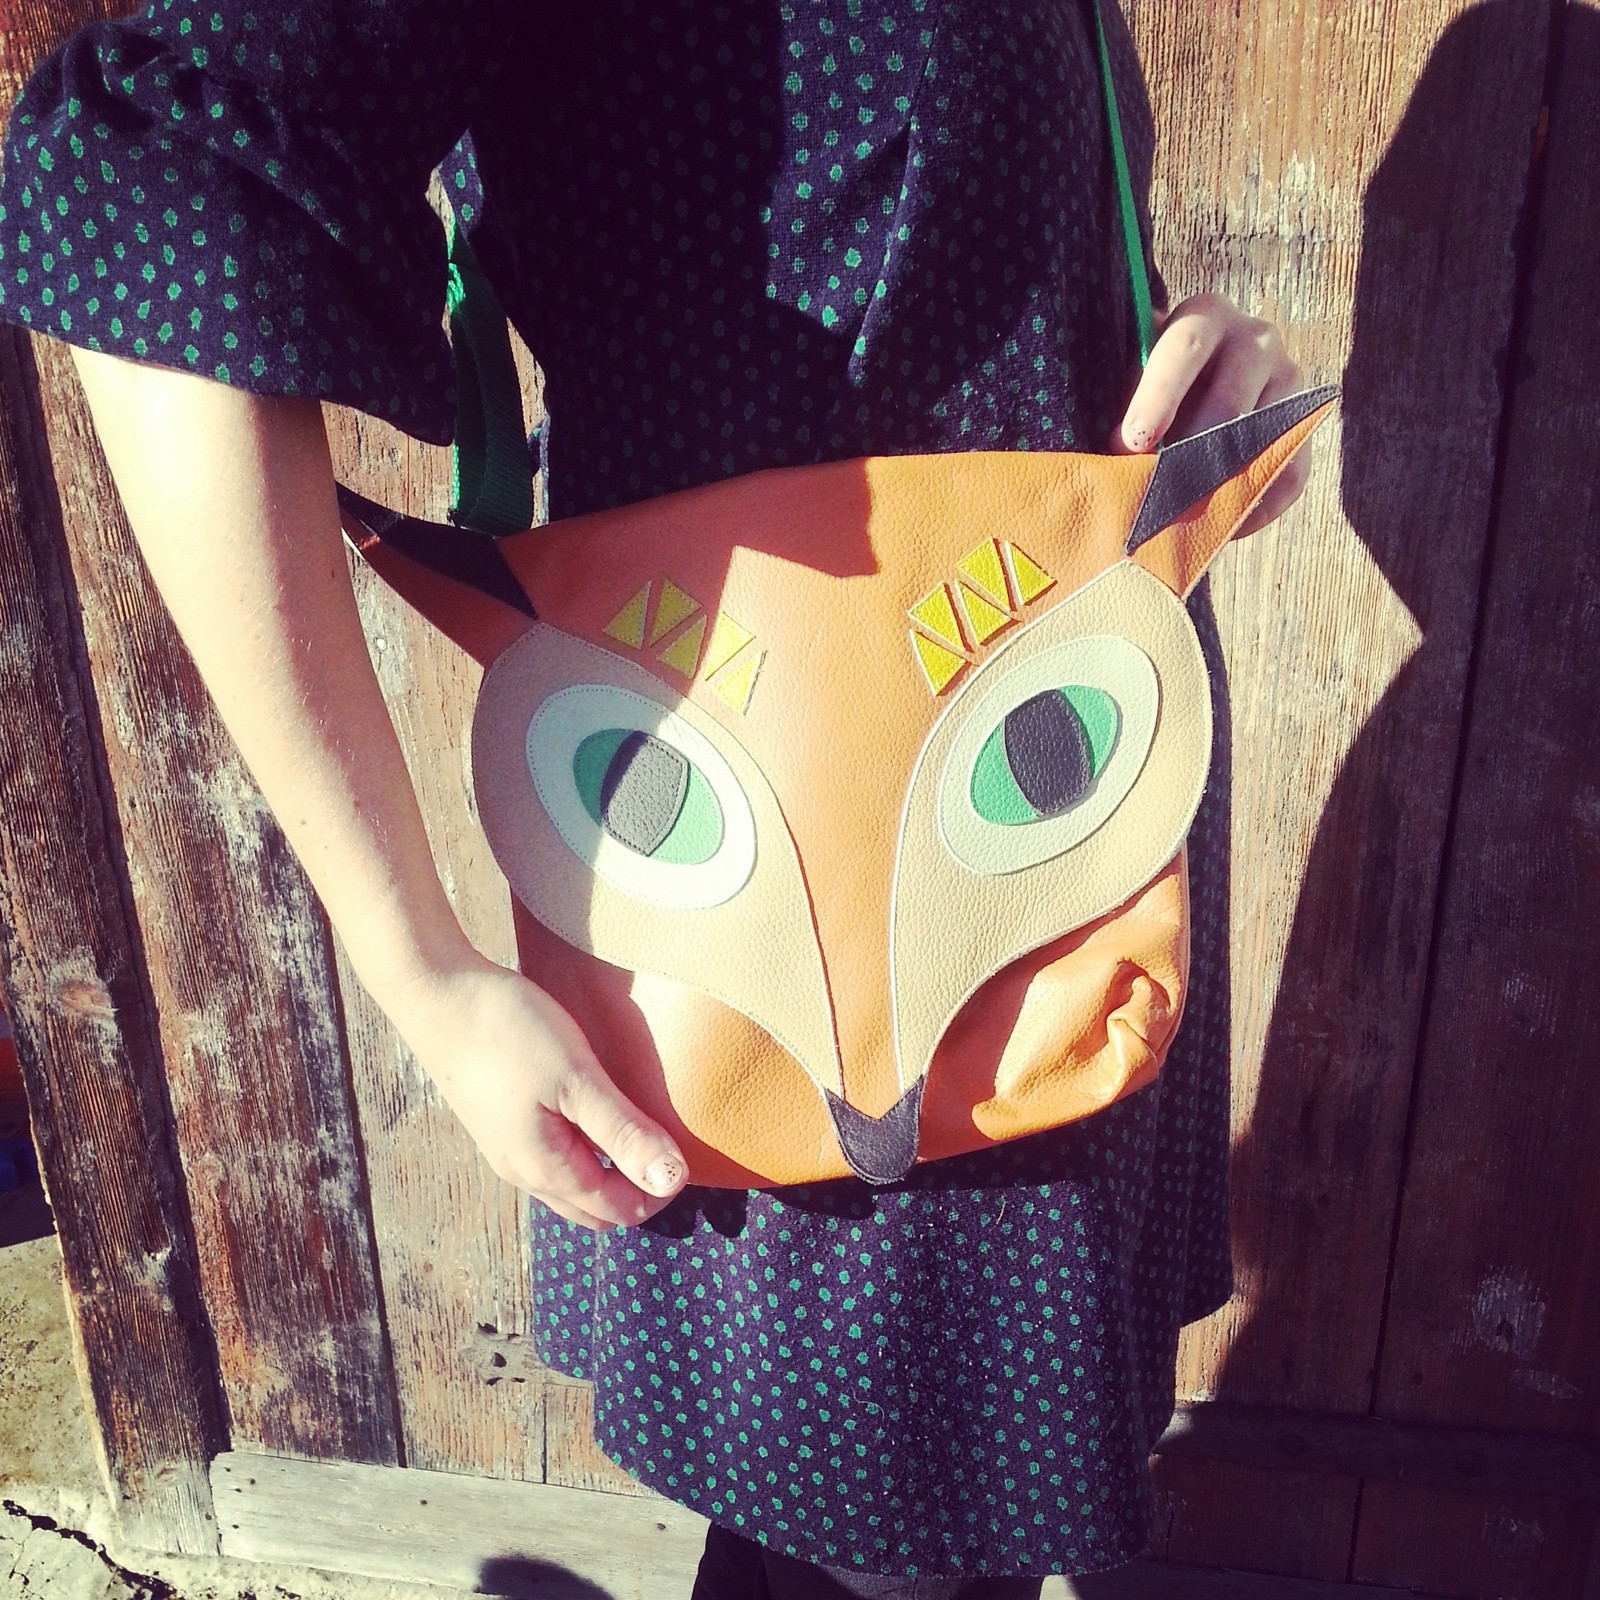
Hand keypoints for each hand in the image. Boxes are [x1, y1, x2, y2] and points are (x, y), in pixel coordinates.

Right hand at [384, 955, 688, 1230]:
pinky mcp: (497, 1118)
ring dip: (606, 1170)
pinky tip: (591, 1109)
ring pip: (568, 1182)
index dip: (657, 1192)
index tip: (687, 1157)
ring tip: (635, 1129)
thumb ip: (625, 1132)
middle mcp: (521, 1170)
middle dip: (633, 1191)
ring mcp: (504, 1145)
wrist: (436, 992)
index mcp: (544, 1169)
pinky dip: (581, 1149)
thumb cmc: (508, 1032)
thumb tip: (673, 1181)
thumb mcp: (577, 1080)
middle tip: (667, 1151)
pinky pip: (549, 1154)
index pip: (617, 1210)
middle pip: (591, 1206)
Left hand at [1113, 292, 1310, 538]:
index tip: (1134, 441)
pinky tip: (1225, 527)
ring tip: (1188, 518)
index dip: (1159, 395)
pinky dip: (1257, 506)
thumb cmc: (1151, 386)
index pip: (1187, 345)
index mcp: (1204, 318)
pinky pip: (1290, 471)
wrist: (1201, 384)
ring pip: (1263, 438)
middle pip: (1229, 401)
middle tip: (1160, 494)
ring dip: (1223, 484)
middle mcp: (1255, 339)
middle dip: (1190, 455)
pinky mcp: (1304, 423)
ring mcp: (1289, 378)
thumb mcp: (1134, 381)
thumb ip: (1127, 410)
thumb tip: (1115, 458)